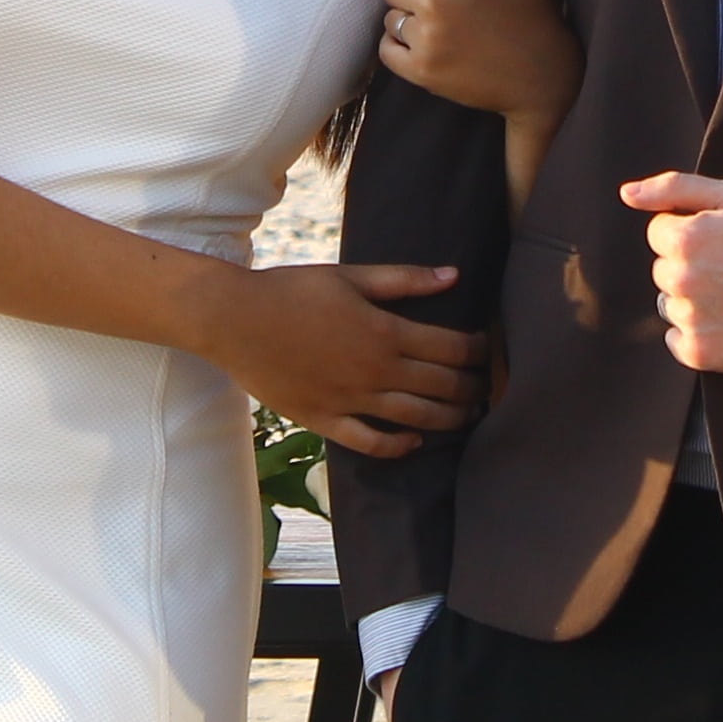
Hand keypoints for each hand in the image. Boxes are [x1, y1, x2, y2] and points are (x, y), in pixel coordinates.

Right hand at [201, 261, 483, 458]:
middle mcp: (375, 371)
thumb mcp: (350, 276)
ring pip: (416, 418)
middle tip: (485, 388)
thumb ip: (404, 280)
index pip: (450, 348)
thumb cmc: (293, 290)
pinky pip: (371, 443)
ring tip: (466, 417)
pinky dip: (398, 446)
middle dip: (470, 388)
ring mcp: (351, 400)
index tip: (487, 350)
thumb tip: (454, 275)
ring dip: (448, 419)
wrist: (236, 320)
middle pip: (441, 386)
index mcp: (384, 332)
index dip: (476, 351)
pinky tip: (414, 442)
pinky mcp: (326, 420)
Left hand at [378, 0, 578, 122]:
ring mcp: (426, 39)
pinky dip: (399, 49)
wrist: (546, 78)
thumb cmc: (537, 12)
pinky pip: (386, 51)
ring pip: (389, 18)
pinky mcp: (421, 72)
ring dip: (407, 22)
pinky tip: (427, 48)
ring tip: (439, 27)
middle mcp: (432, 1)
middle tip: (442, 6)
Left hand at [619, 173, 722, 371]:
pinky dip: (695, 333)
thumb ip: (674, 188)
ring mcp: (689, 319)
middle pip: (661, 269)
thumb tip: (627, 194)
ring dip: (691, 300)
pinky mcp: (699, 352)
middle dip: (687, 266)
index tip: (719, 242)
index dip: (688, 234)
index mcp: (685, 240)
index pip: (657, 234)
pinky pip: (675, 339)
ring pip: (668, 303)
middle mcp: (681, 280)